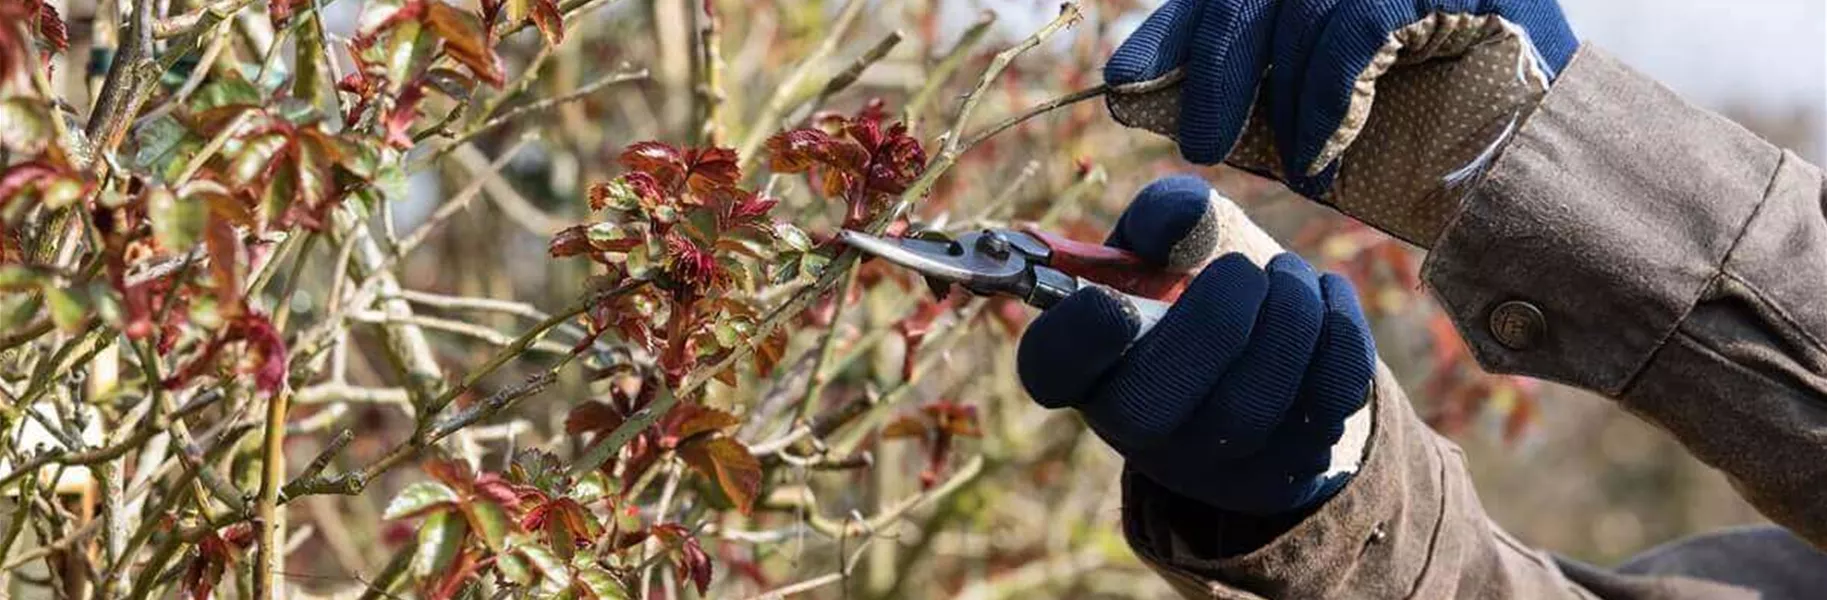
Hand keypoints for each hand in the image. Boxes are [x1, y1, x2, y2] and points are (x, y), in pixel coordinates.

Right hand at [1016, 176, 1375, 514]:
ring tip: (1289, 276)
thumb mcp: (1171, 242)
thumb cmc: (1198, 284)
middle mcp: (1133, 427)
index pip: (1051, 369)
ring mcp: (1208, 462)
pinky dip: (1337, 335)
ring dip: (1286, 319)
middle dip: (1213, 323)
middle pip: (1150, 405)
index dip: (1075, 341)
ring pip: (1247, 407)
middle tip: (1245, 273)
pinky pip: (1320, 407)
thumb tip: (1178, 218)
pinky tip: (1324, 297)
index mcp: (1084, 362)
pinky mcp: (1282, 471)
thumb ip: (1167, 215)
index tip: (1112, 302)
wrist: (1268, 346)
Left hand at [1103, 0, 1576, 244]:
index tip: (1124, 81)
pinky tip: (1326, 146)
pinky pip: (1352, 23)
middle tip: (1194, 140)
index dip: (1176, 30)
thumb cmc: (1436, 144)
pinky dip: (1328, 92)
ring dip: (1284, 92)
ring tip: (1298, 156)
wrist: (1551, 170)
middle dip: (1212, 62)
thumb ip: (1249, 92)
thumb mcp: (1321, 113)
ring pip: (1299, 4)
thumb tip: (1138, 88)